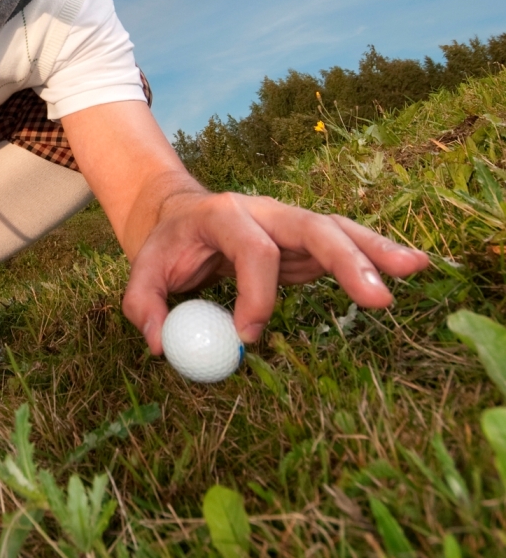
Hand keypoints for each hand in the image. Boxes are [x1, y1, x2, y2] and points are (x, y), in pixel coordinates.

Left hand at [121, 190, 427, 354]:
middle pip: (311, 227)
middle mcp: (264, 211)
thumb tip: (161, 346)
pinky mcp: (306, 241)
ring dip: (376, 252)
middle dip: (345, 259)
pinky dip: (377, 256)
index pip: (251, 247)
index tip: (248, 336)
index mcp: (222, 214)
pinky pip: (345, 245)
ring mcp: (290, 223)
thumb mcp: (142, 269)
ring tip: (415, 268)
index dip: (256, 292)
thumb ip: (143, 305)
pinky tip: (412, 267)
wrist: (178, 216)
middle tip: (376, 298)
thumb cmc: (166, 247)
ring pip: (338, 230)